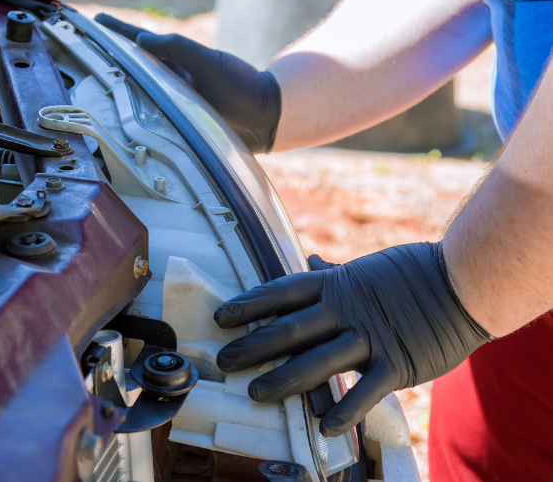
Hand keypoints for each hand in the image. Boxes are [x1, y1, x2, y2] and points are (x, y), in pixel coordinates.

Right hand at [95, 13, 280, 153]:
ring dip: (115, 88)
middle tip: (81, 50)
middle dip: (107, 58)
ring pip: (136, 94)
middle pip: (132, 68)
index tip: (95, 19)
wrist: (266, 119)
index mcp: (176, 61)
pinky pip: (148, 120)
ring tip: (90, 81)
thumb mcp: (208, 63)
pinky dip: (131, 117)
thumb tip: (140, 40)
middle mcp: (171, 81)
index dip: (117, 31)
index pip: (140, 42)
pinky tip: (117, 120)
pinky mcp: (177, 126)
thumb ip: (176, 48)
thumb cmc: (241, 86)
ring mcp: (173, 103)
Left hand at [213, 242, 491, 435]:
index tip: (223, 316)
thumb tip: (307, 261)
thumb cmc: (411, 274)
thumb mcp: (366, 268)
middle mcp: (347, 310)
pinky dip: (346, 409)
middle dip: (254, 345)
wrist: (463, 284)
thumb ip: (333, 274)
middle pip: (291, 328)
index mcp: (336, 285)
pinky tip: (324, 426)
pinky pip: (366, 391)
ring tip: (258, 393)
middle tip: (226, 360)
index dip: (250, 304)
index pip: (283, 292)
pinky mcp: (398, 364)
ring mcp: (371, 338)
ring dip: (286, 379)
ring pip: (319, 361)